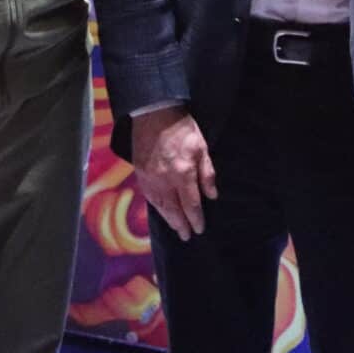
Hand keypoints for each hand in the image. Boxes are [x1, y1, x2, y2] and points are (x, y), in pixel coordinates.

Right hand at [131, 106, 217, 239]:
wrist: (153, 115)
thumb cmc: (181, 129)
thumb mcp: (201, 147)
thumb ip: (207, 173)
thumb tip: (212, 195)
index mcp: (183, 173)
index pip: (191, 204)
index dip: (196, 218)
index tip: (200, 229)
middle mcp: (165, 181)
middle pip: (174, 209)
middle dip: (181, 224)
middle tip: (186, 236)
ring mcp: (151, 179)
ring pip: (161, 206)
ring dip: (169, 219)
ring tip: (176, 228)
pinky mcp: (141, 175)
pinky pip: (150, 198)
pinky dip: (157, 208)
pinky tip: (162, 212)